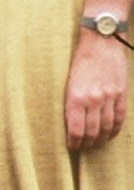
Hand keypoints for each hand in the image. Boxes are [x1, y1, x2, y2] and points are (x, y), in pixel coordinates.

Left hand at [64, 32, 128, 150]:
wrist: (101, 42)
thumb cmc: (80, 61)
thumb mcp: (69, 83)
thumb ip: (72, 103)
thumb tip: (72, 124)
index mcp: (76, 97)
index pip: (76, 130)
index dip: (74, 143)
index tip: (72, 147)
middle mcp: (93, 99)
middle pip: (91, 132)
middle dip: (86, 144)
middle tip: (83, 147)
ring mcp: (109, 97)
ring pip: (106, 127)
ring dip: (100, 139)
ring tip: (95, 143)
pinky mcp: (120, 93)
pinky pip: (119, 117)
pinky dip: (114, 129)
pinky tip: (109, 135)